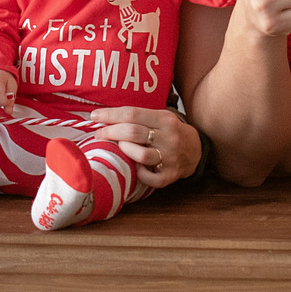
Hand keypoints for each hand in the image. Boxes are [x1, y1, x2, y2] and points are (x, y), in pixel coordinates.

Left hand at [84, 106, 200, 188]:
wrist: (195, 150)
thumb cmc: (169, 132)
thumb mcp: (159, 116)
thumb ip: (138, 116)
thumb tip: (104, 116)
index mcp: (165, 119)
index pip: (132, 114)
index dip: (110, 115)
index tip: (95, 116)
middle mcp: (169, 138)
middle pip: (133, 133)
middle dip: (110, 132)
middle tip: (99, 133)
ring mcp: (170, 158)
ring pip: (141, 155)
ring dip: (123, 150)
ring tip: (117, 147)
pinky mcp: (170, 176)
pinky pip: (149, 177)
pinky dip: (138, 172)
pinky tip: (134, 166)